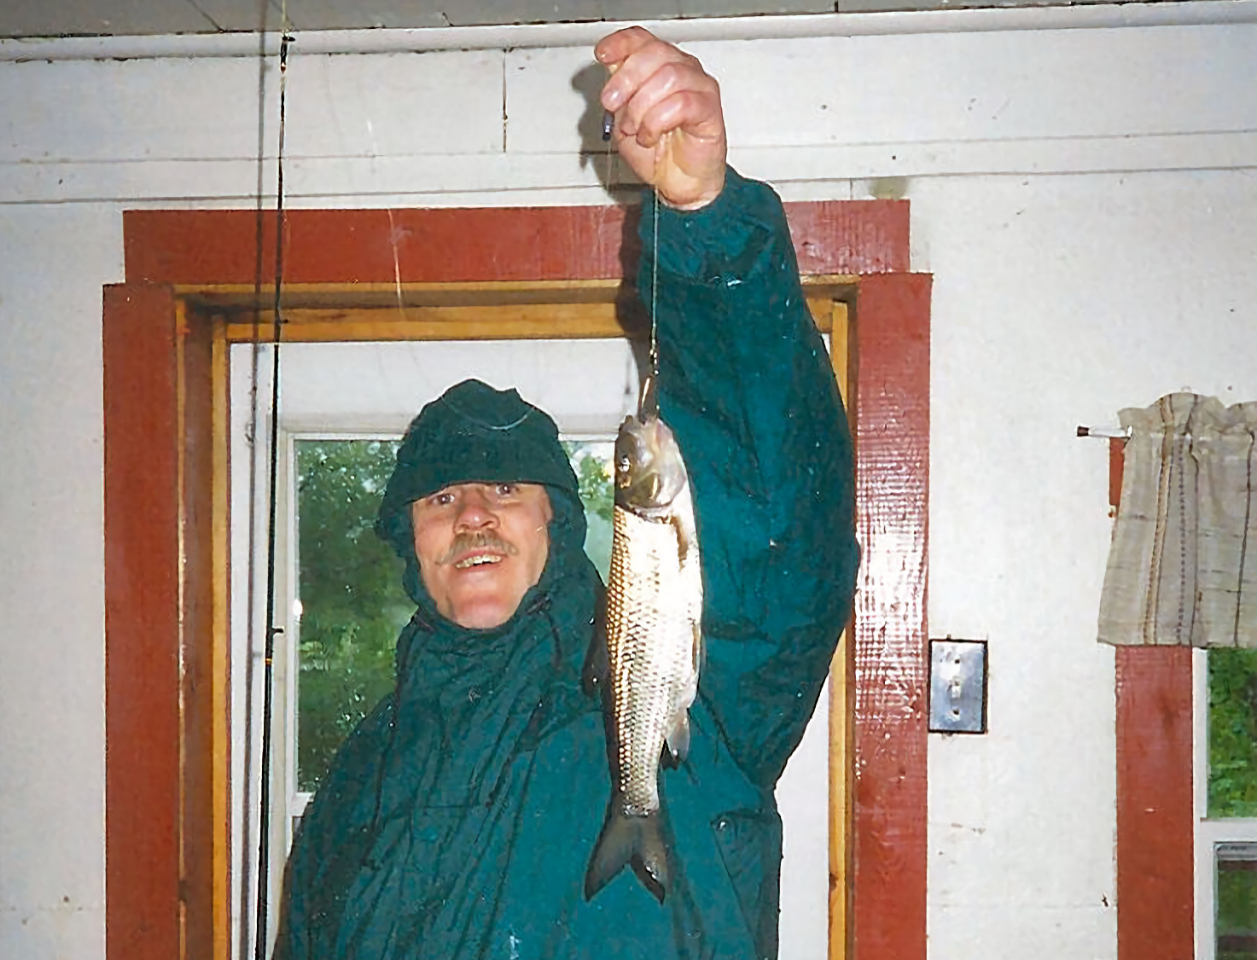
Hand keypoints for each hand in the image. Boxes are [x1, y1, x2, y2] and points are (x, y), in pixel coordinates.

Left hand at [595, 27, 726, 210]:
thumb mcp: (624, 119)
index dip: (621, 43)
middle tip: (612, 104)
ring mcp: (699, 87)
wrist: (680, 184)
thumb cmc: (658, 153)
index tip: (603, 55)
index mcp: (660, 67)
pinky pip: (681, 103)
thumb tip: (610, 70)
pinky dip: (657, 122)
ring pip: (668, 76)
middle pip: (654, 53)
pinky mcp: (709, 108)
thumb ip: (619, 93)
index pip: (642, 39)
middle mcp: (683, 70)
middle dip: (626, 79)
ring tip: (635, 129)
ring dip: (641, 107)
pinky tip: (651, 136)